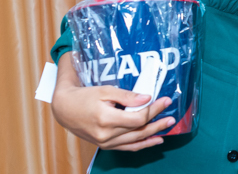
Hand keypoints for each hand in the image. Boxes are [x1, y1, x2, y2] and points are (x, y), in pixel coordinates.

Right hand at [52, 83, 173, 150]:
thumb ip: (127, 96)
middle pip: (139, 130)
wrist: (65, 109)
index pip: (137, 118)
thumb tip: (146, 98)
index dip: (154, 110)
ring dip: (153, 134)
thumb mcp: (105, 91)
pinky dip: (142, 144)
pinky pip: (127, 147)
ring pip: (135, 140)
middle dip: (157, 122)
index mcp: (106, 119)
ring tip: (167, 127)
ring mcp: (105, 142)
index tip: (165, 101)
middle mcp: (106, 135)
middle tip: (172, 116)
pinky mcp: (105, 145)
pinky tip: (154, 140)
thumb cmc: (84, 97)